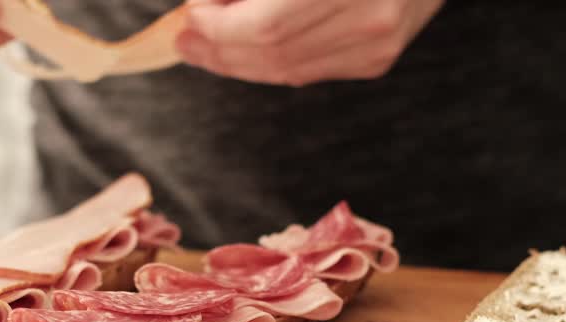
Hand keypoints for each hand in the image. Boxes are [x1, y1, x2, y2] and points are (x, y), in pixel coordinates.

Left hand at [176, 0, 443, 86]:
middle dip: (219, 48)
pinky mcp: (378, 58)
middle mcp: (370, 15)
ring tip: (207, 43)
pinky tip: (247, 48)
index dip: (219, 24)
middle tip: (187, 35)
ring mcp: (377, 42)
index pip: (266, 25)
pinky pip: (309, 71)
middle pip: (272, 53)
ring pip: (287, 70)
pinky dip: (271, 61)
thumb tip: (209, 0)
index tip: (193, 8)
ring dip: (238, 61)